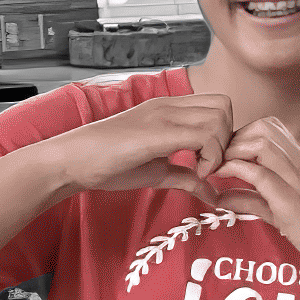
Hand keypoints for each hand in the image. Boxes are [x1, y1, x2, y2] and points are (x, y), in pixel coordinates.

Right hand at [45, 94, 231, 198]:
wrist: (72, 161)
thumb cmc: (108, 164)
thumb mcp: (157, 172)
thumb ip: (186, 178)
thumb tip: (212, 194)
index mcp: (169, 109)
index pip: (218, 105)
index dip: (225, 135)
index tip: (211, 162)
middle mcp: (169, 106)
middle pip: (224, 106)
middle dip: (227, 140)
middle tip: (210, 165)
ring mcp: (162, 116)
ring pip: (218, 118)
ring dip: (219, 148)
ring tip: (201, 170)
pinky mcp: (156, 133)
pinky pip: (203, 135)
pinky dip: (209, 157)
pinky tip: (194, 173)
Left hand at [199, 117, 299, 289]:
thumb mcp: (281, 211)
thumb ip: (252, 199)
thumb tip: (220, 196)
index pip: (271, 126)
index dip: (243, 133)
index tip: (228, 155)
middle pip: (264, 128)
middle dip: (234, 139)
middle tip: (219, 162)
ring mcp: (299, 183)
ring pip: (262, 145)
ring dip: (232, 153)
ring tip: (218, 171)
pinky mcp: (292, 204)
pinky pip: (259, 176)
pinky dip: (234, 175)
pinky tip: (220, 191)